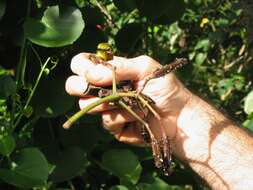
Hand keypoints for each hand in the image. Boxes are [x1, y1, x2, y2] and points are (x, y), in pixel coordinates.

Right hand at [65, 54, 190, 144]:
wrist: (177, 116)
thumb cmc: (165, 88)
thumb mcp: (146, 68)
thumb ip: (120, 67)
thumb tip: (90, 75)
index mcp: (110, 71)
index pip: (82, 64)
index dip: (81, 67)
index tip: (91, 73)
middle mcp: (104, 89)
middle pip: (74, 86)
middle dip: (79, 87)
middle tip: (90, 88)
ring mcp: (107, 108)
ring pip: (86, 105)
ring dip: (108, 103)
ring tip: (129, 102)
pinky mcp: (114, 125)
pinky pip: (106, 121)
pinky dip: (122, 117)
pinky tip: (136, 116)